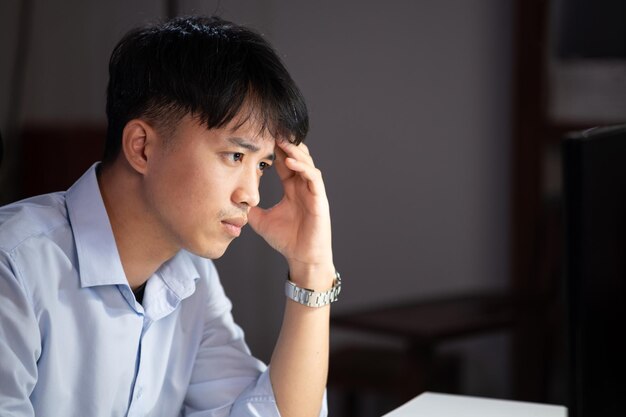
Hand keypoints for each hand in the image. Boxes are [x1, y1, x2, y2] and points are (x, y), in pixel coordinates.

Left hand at [248, 139, 333, 287]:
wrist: (302, 259)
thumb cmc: (287, 241)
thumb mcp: (262, 221)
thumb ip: (251, 209)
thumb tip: (233, 202)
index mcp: (293, 189)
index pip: (285, 163)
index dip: (276, 150)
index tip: (262, 137)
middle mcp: (304, 187)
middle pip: (298, 157)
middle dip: (287, 144)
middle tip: (272, 130)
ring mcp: (313, 192)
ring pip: (307, 163)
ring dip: (295, 151)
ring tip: (282, 141)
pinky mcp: (320, 200)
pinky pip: (313, 178)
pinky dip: (303, 168)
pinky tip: (291, 162)